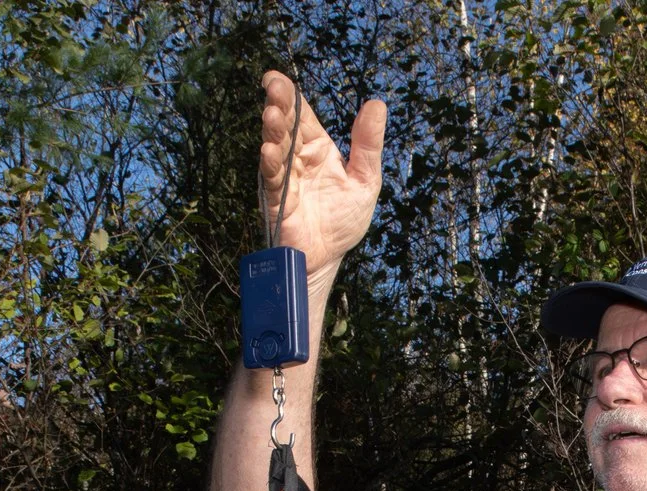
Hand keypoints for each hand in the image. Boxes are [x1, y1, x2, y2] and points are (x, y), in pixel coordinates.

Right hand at [259, 71, 385, 279]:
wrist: (327, 257)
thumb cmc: (343, 220)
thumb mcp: (365, 179)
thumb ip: (368, 144)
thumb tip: (376, 104)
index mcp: (318, 148)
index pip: (303, 115)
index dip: (290, 96)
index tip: (276, 77)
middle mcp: (298, 158)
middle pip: (286, 125)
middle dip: (279, 106)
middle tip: (274, 87)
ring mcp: (285, 178)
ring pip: (276, 148)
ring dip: (273, 131)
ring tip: (272, 114)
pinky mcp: (278, 200)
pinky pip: (272, 180)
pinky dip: (270, 165)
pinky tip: (269, 152)